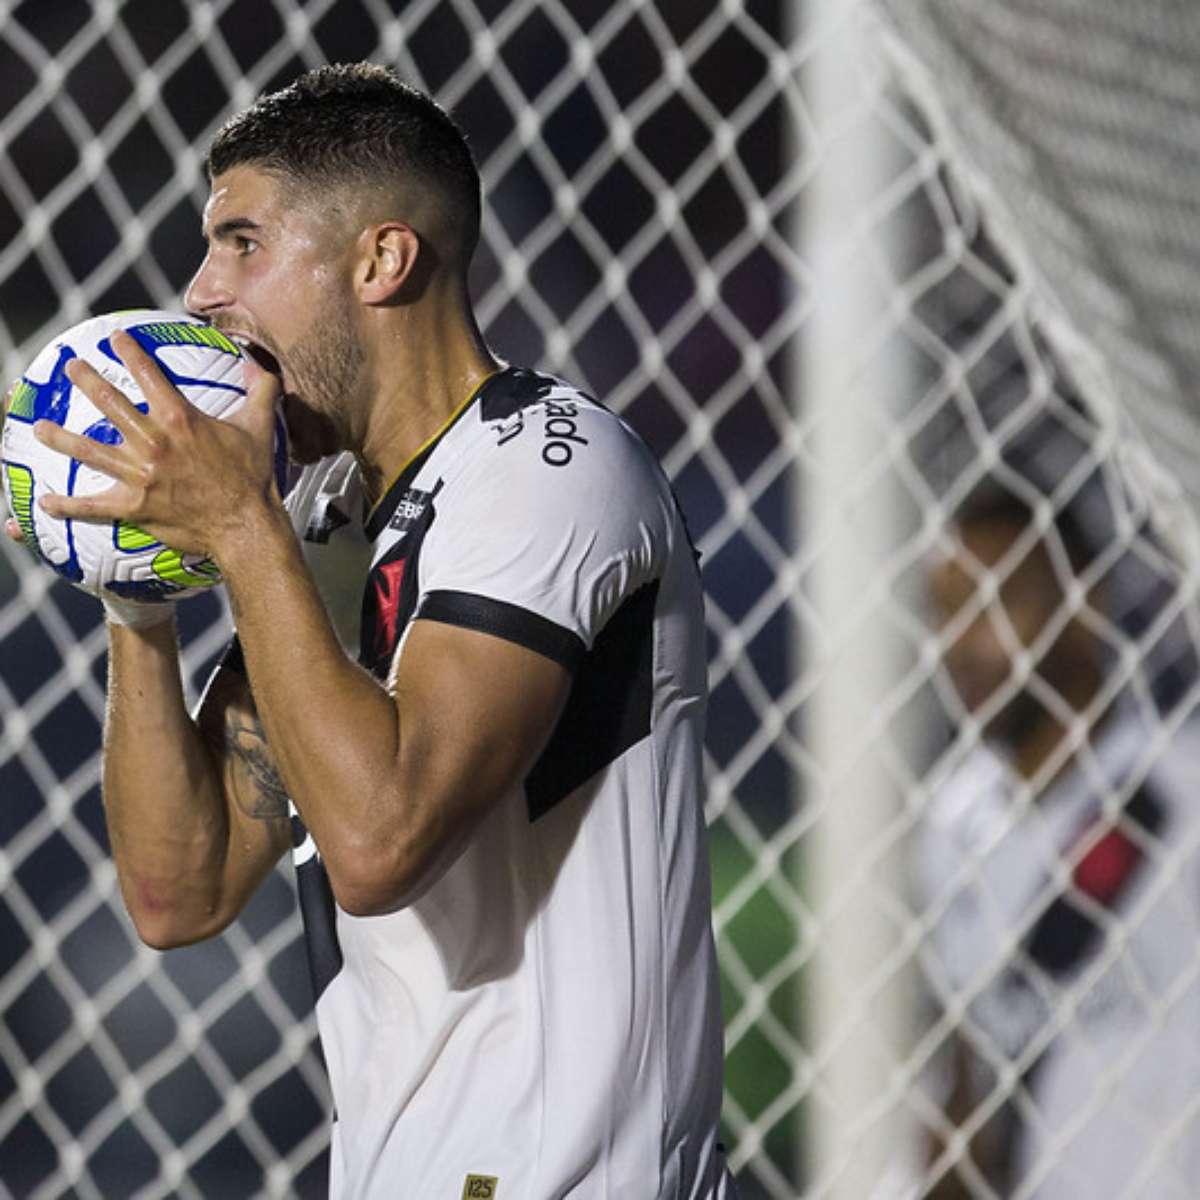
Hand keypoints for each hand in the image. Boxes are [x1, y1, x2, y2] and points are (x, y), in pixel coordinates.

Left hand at [32, 330, 281, 562]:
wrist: (246, 524)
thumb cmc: (252, 476)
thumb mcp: (260, 426)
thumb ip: (261, 390)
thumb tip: (261, 362)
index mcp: (180, 419)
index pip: (147, 374)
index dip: (129, 352)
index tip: (116, 339)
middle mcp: (153, 442)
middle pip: (108, 404)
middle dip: (86, 380)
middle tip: (72, 368)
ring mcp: (139, 475)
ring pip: (88, 451)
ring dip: (60, 438)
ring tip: (40, 428)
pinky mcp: (134, 506)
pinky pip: (93, 506)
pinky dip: (67, 506)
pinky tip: (47, 502)